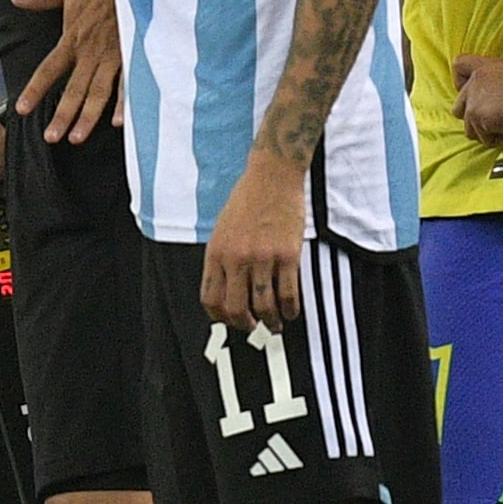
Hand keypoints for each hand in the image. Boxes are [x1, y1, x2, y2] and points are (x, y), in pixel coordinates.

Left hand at [12, 0, 121, 143]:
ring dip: (87, 117)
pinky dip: (124, 103)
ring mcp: (112, 57)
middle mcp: (90, 53)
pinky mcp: (132, 56)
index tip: (22, 109)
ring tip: (77, 138)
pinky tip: (118, 123)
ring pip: (98, 93)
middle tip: (51, 137)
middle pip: (73, 89)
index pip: (48, 69)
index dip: (35, 89)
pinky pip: (128, 84)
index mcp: (72, 39)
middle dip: (62, 115)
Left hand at [202, 155, 305, 330]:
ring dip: (270, 321)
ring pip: (264, 306)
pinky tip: (291, 312)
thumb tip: (227, 290)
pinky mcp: (288, 256)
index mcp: (216, 253)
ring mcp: (263, 258)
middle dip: (244, 324)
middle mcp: (236, 259)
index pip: (211, 299)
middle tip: (253, 326)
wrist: (272, 177)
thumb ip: (222, 258)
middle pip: (236, 308)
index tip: (230, 320)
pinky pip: (289, 294)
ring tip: (275, 324)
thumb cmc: (247, 200)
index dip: (220, 317)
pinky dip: (290, 309)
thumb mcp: (222, 229)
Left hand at [451, 53, 502, 146]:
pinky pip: (486, 138)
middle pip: (458, 109)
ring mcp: (473, 105)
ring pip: (471, 129)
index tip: (482, 94)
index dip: (467, 81)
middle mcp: (471, 86)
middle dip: (474, 118)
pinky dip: (497, 139)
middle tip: (494, 121)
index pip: (458, 66)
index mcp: (480, 68)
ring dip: (487, 133)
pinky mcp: (480, 120)